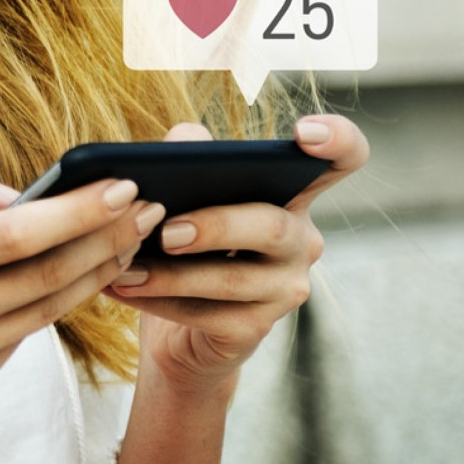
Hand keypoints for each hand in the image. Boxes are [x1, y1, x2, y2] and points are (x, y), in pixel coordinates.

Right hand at [0, 156, 164, 416]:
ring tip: (127, 236)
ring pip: (49, 310)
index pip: (17, 235)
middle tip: (147, 207)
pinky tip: (76, 271)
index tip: (119, 185)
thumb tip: (15, 193)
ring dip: (96, 270)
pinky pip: (24, 334)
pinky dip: (54, 300)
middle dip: (108, 237)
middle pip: (49, 276)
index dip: (76, 210)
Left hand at [103, 115, 368, 392]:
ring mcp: (285, 288)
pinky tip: (121, 287)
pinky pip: (209, 315)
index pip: (342, 158)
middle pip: (272, 225)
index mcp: (289, 193)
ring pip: (234, 278)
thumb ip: (188, 155)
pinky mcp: (255, 329)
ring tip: (124, 266)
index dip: (337, 141)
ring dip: (172, 274)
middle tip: (167, 233)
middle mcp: (300, 239)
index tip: (305, 133)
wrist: (177, 330)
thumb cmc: (183, 245)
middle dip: (216, 226)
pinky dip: (159, 300)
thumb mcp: (182, 194)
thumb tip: (183, 139)